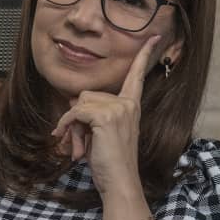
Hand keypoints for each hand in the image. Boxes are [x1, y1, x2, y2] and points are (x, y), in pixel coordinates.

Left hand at [50, 35, 159, 196]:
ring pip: (78, 104)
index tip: (155, 36)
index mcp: (132, 106)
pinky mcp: (105, 116)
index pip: (137, 76)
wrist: (119, 182)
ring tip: (79, 147)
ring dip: (71, 126)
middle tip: (80, 142)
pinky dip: (65, 126)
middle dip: (77, 118)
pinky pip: (74, 112)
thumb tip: (72, 104)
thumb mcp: (101, 133)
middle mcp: (128, 104)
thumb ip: (93, 114)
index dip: (144, 55)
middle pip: (87, 94)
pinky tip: (66, 141)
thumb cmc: (110, 162)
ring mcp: (118, 109)